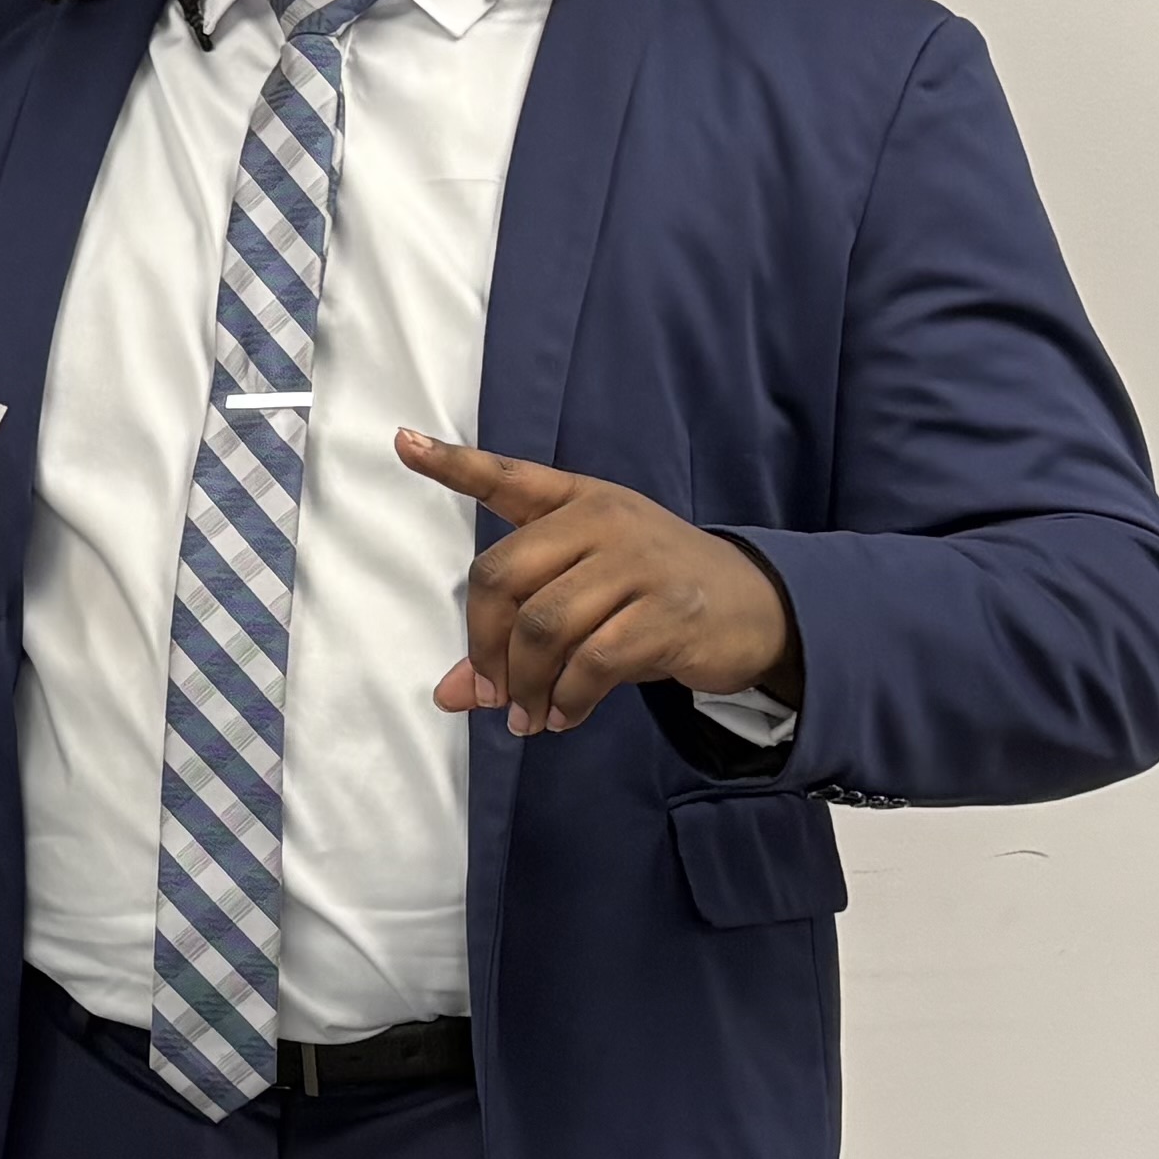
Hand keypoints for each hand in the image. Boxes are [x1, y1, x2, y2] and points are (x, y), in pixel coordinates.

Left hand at [401, 433, 801, 735]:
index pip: (507, 477)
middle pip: (503, 576)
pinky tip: (564, 714)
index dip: (453, 464)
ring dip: (524, 684)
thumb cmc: (651, 595)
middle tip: (488, 690)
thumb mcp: (586, 598)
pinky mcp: (666, 612)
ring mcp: (637, 562)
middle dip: (484, 644)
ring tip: (527, 715)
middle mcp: (602, 520)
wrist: (755, 608)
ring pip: (543, 626)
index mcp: (577, 502)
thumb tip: (450, 694)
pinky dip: (567, 699)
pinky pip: (591, 661)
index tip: (403, 444)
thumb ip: (514, 636)